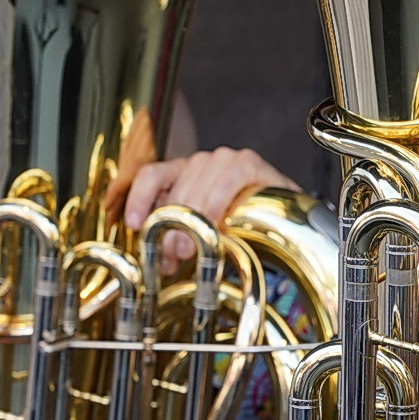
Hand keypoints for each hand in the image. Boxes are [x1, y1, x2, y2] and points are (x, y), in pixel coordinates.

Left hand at [124, 148, 299, 274]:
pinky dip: (217, 205)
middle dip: (171, 229)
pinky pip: (226, 182)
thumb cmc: (243, 224)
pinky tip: (218, 226)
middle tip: (173, 257)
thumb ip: (181, 236)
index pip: (151, 175)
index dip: (138, 198)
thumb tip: (161, 260)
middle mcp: (202, 161)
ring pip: (198, 189)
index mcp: (184, 172)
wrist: (285, 217)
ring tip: (192, 250)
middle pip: (176, 191)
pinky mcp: (249, 164)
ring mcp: (225, 159)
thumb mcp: (204, 230)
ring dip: (193, 223)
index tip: (133, 224)